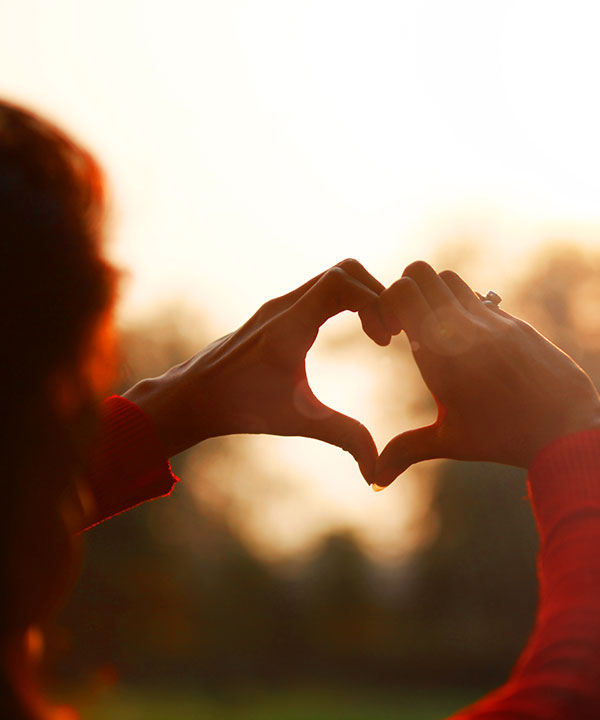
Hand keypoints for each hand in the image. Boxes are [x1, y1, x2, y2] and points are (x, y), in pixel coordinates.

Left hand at [124, 259, 390, 483]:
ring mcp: (280, 306)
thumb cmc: (241, 407)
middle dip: (377, 297)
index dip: (375, 302)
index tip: (385, 340)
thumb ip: (342, 437)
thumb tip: (374, 471)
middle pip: (345, 271)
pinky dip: (347, 302)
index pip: (342, 282)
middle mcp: (284, 307)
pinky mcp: (279, 312)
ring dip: (363, 298)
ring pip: (333, 278)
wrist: (194, 396)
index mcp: (289, 327)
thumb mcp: (297, 421)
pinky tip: (354, 333)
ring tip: (377, 336)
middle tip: (388, 336)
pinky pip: (322, 290)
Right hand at [375, 261, 599, 487]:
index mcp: (439, 352)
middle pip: (421, 272)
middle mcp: (463, 326)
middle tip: (407, 321)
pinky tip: (471, 343)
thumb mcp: (450, 442)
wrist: (568, 429)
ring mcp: (492, 319)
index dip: (385, 303)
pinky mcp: (515, 322)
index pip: (401, 292)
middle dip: (406, 289)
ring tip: (438, 328)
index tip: (390, 332)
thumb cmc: (504, 438)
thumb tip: (376, 479)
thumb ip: (406, 450)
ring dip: (435, 294)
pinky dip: (464, 309)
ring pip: (451, 279)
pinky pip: (480, 299)